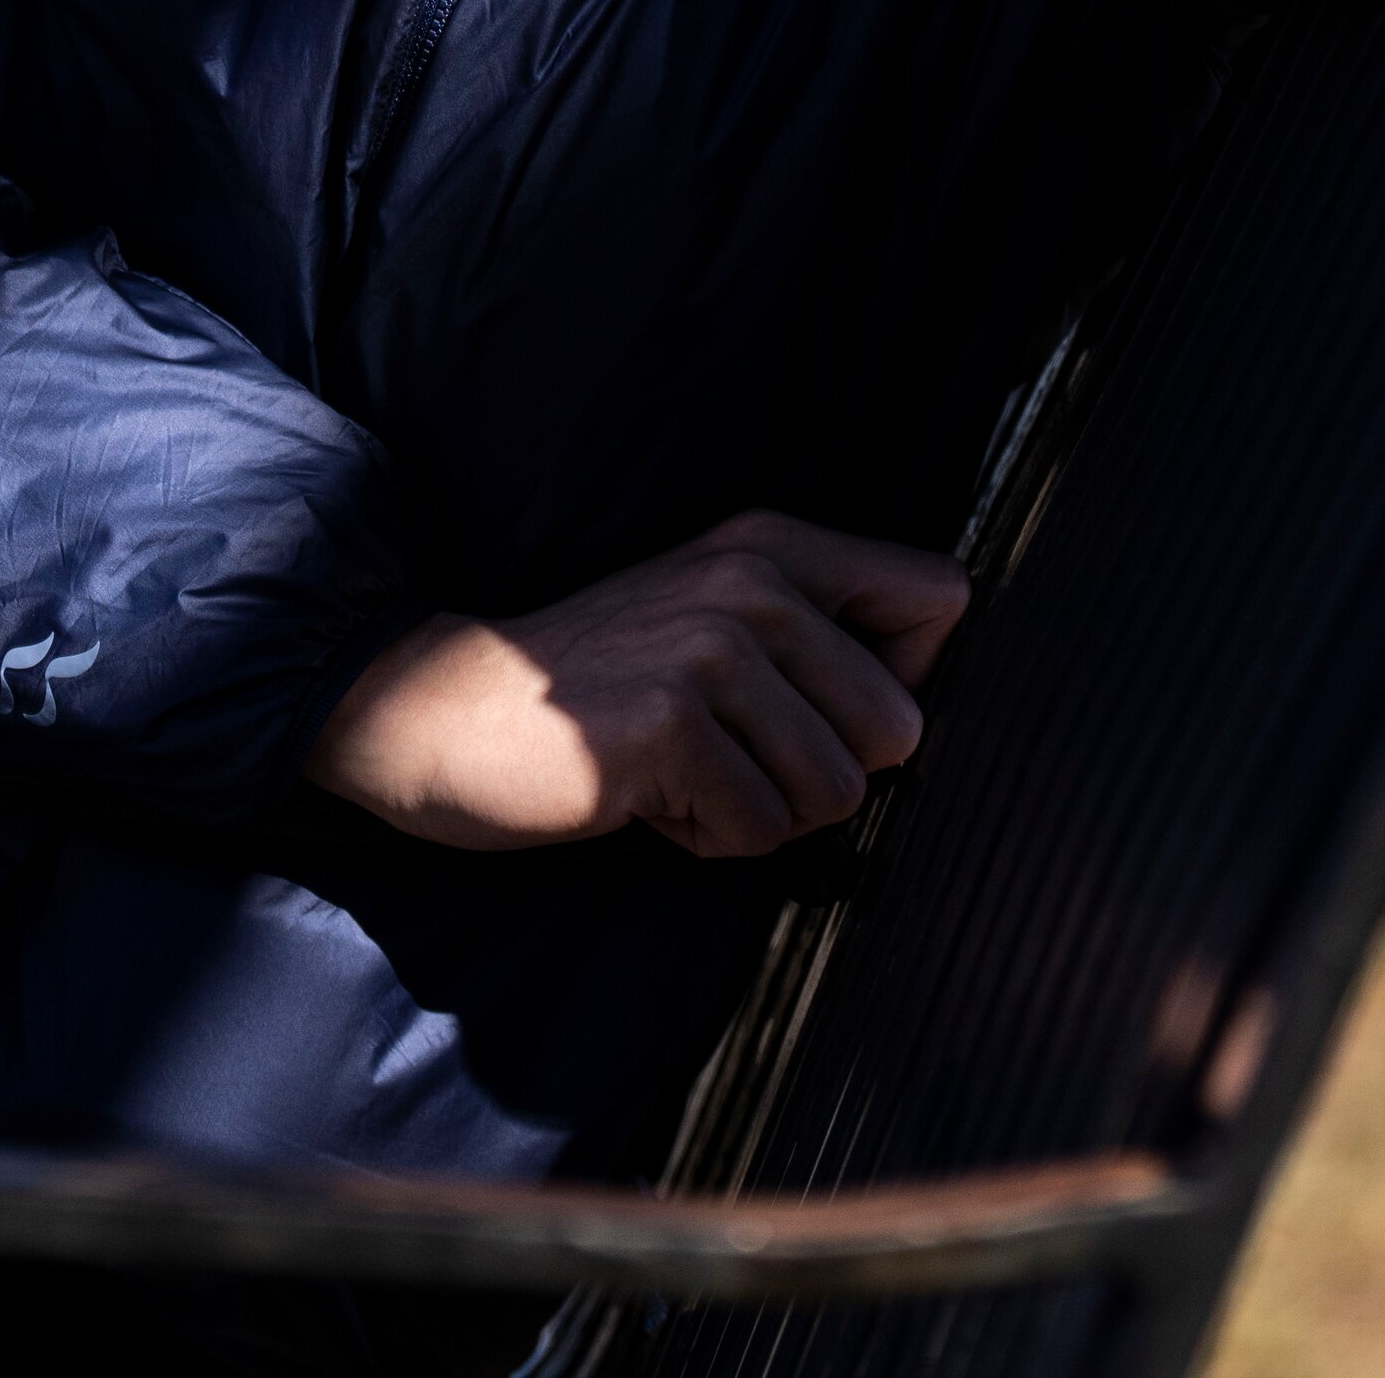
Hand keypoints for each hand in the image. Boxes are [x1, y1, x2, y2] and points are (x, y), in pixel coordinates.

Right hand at [302, 510, 971, 857]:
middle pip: (900, 728)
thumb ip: (815, 642)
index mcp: (775, 545)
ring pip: (834, 794)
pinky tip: (641, 795)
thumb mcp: (713, 625)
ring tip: (677, 771)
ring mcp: (710, 649)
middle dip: (818, 775)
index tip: (818, 704)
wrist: (442, 708)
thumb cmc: (596, 690)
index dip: (905, 677)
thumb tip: (922, 718)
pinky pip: (760, 832)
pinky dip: (704, 838)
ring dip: (758, 811)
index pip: (941, 596)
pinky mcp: (671, 725)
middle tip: (723, 753)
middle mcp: (753, 581)